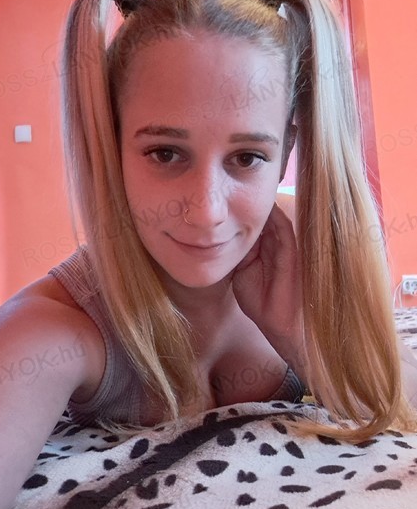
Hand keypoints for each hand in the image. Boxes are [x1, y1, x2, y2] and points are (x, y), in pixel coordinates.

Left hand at [232, 203, 303, 373]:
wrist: (285, 326)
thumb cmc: (263, 302)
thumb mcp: (241, 273)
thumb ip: (235, 254)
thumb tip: (217, 236)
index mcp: (262, 245)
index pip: (249, 220)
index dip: (236, 207)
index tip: (220, 192)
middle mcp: (274, 240)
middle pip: (259, 213)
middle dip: (245, 199)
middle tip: (231, 181)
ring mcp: (284, 244)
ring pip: (270, 217)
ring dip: (258, 205)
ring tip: (244, 186)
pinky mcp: (291, 251)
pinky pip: (282, 229)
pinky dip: (272, 216)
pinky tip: (262, 206)